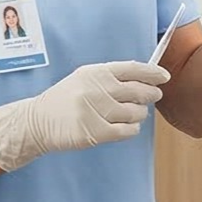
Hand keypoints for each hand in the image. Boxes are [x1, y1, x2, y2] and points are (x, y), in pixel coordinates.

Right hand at [0, 60, 166, 172]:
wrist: (37, 121)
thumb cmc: (65, 100)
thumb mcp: (84, 79)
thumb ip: (111, 77)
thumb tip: (146, 80)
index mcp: (95, 72)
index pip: (132, 69)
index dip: (152, 73)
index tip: (164, 77)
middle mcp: (96, 89)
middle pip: (139, 91)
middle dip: (150, 95)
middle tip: (151, 97)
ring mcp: (96, 111)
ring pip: (136, 113)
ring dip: (138, 114)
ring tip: (128, 114)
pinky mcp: (95, 132)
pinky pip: (128, 130)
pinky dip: (131, 129)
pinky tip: (124, 126)